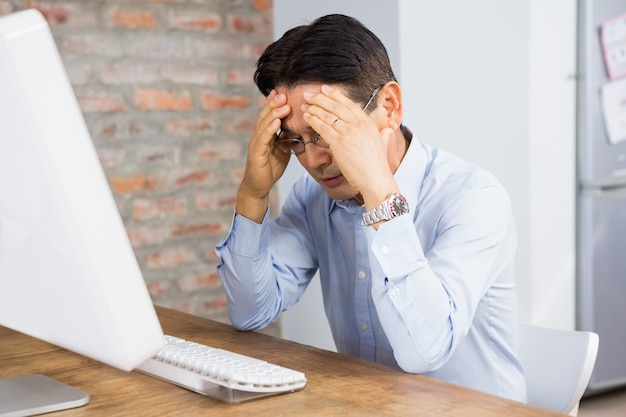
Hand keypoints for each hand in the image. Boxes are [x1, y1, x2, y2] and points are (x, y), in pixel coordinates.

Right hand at [236, 90, 290, 222]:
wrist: (259, 186)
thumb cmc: (269, 168)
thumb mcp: (283, 150)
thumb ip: (288, 138)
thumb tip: (298, 127)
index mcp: (265, 135)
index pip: (268, 116)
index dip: (274, 104)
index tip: (282, 92)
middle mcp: (258, 136)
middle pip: (265, 116)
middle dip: (273, 104)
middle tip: (282, 93)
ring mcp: (256, 145)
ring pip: (263, 125)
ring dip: (273, 114)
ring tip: (282, 104)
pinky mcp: (256, 154)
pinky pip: (263, 140)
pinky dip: (269, 130)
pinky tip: (276, 123)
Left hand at [302, 85, 397, 206]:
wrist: (376, 180)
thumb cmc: (378, 167)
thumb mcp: (384, 145)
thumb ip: (384, 135)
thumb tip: (387, 130)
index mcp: (368, 123)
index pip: (349, 104)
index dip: (335, 95)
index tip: (325, 89)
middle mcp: (359, 125)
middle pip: (336, 106)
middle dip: (320, 98)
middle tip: (308, 94)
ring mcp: (349, 133)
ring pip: (328, 116)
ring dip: (314, 108)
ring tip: (304, 104)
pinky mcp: (340, 144)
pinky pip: (323, 128)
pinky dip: (313, 120)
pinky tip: (306, 117)